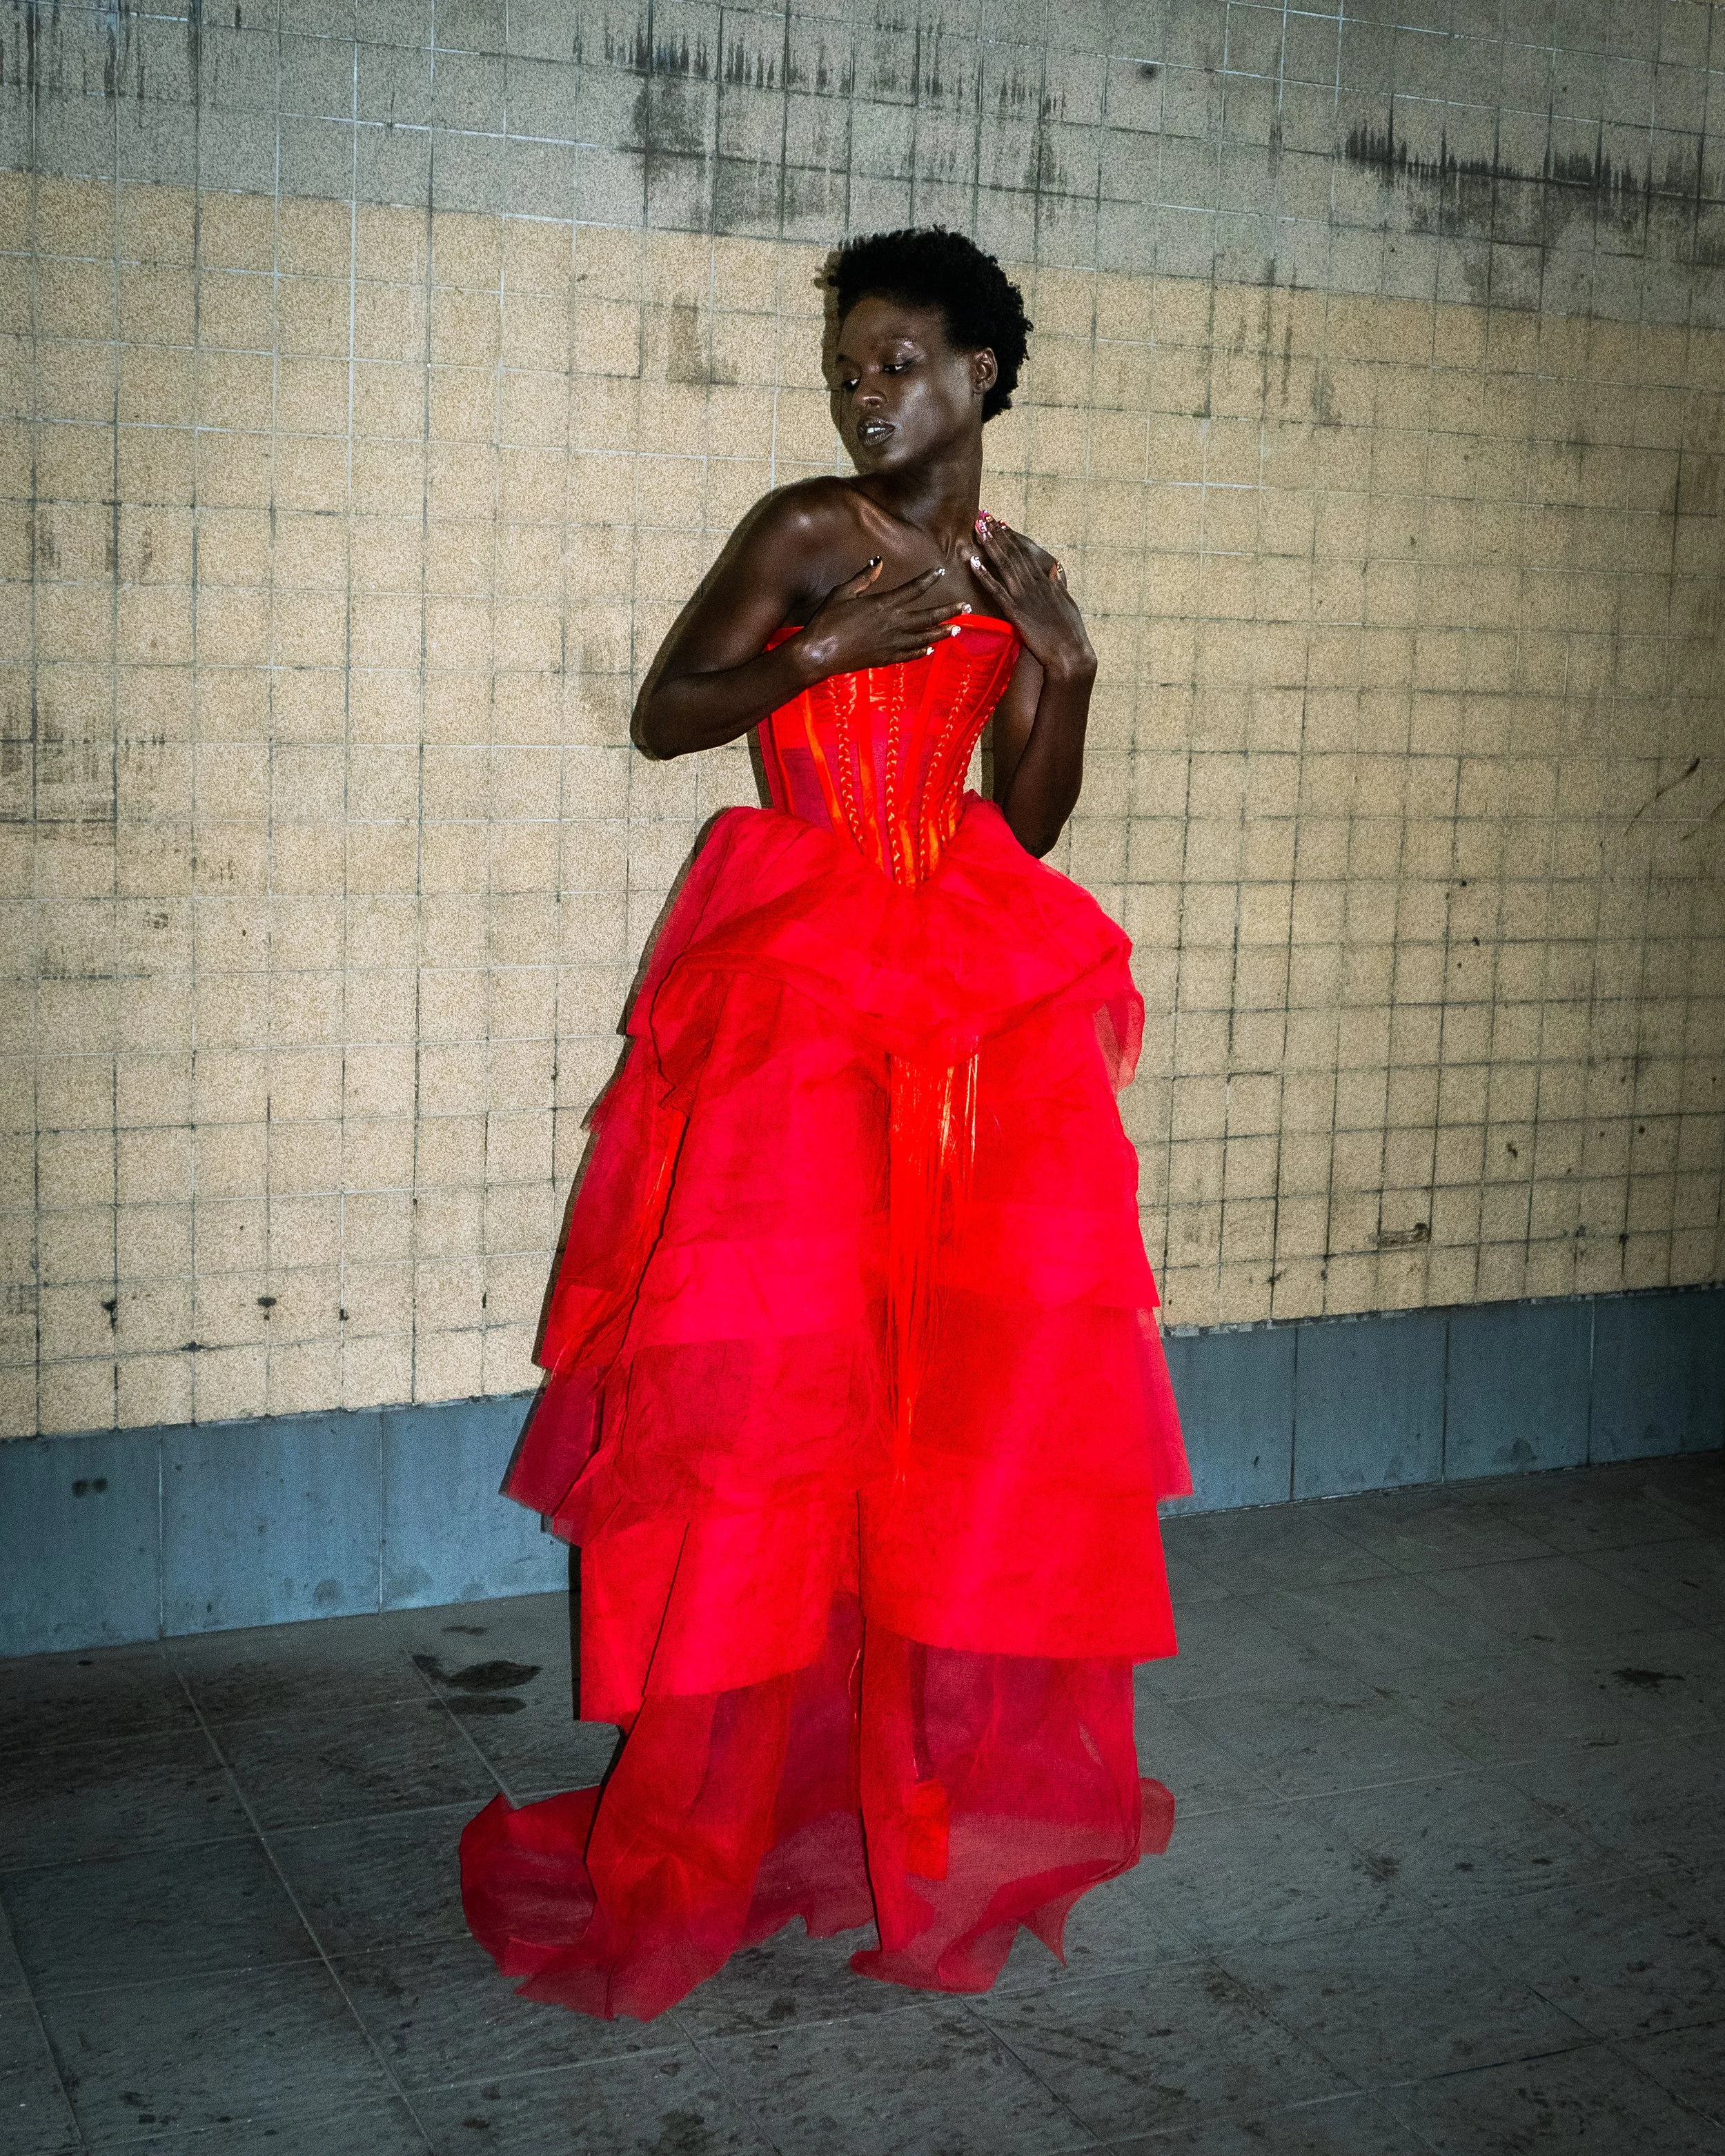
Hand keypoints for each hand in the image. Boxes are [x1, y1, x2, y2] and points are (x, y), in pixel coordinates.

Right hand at [794, 558, 968, 680]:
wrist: (819, 653)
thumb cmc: (827, 620)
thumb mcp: (843, 593)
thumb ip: (863, 578)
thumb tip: (878, 561)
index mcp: (883, 604)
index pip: (912, 589)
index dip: (928, 579)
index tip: (941, 571)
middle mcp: (893, 624)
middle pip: (928, 616)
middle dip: (949, 611)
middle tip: (966, 607)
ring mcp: (891, 643)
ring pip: (924, 638)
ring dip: (942, 633)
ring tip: (957, 629)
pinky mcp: (884, 658)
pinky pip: (909, 654)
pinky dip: (921, 651)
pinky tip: (930, 649)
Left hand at [968, 516, 1094, 682]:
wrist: (1070, 653)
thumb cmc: (1071, 632)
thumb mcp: (1068, 603)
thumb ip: (1060, 585)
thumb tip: (1056, 569)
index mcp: (1047, 582)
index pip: (1026, 554)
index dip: (1012, 538)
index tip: (1001, 524)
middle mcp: (1035, 584)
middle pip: (1013, 554)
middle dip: (998, 535)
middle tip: (984, 517)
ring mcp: (1025, 596)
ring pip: (1004, 566)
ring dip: (990, 547)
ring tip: (978, 529)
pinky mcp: (1015, 611)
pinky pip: (996, 590)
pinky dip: (984, 575)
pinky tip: (973, 563)